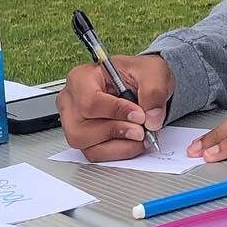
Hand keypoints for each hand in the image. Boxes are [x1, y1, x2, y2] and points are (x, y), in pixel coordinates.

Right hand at [57, 55, 172, 162]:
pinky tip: (134, 142)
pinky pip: (95, 154)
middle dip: (116, 132)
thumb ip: (153, 92)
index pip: (90, 102)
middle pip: (80, 129)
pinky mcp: (85, 138)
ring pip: (86, 145)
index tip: (140, 115)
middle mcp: (72, 101)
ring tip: (140, 135)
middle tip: (141, 130)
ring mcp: (74, 122)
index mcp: (82, 77)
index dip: (117, 112)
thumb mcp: (152, 72)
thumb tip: (151, 120)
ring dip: (119, 145)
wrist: (143, 85)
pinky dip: (119, 151)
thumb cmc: (139, 74)